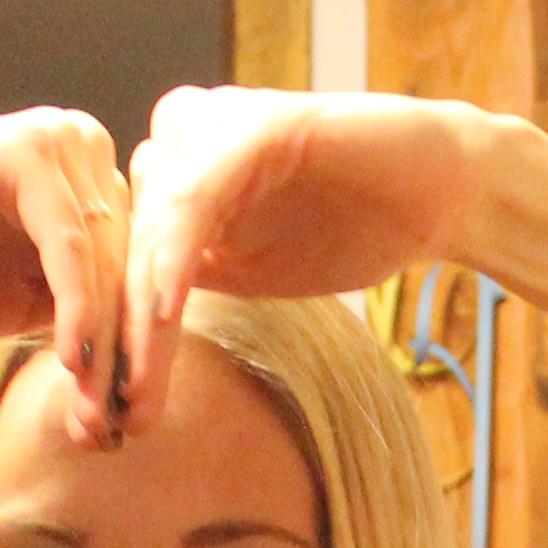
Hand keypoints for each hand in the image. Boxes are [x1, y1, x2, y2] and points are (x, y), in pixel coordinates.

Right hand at [0, 111, 133, 427]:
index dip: (136, 359)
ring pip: (107, 262)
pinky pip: (68, 243)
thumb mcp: (15, 308)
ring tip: (97, 414)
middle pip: (130, 272)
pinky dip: (76, 306)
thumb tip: (136, 392)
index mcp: (94, 188)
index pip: (134, 281)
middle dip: (126, 359)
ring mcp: (60, 144)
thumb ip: (79, 328)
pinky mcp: (25, 149)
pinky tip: (73, 361)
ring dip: (105, 345)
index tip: (128, 430)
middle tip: (118, 433)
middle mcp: (88, 155)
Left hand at [118, 87, 490, 426]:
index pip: (125, 260)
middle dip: (117, 339)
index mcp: (178, 170)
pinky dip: (175, 260)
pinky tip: (163, 318)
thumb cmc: (355, 226)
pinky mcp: (253, 126)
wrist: (442, 190)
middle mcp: (184, 138)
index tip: (105, 418)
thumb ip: (190, 282)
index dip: (114, 341)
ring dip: (138, 313)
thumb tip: (123, 343)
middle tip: (105, 420)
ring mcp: (215, 126)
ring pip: (151, 227)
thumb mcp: (255, 270)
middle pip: (126, 247)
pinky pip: (195, 201)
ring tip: (135, 388)